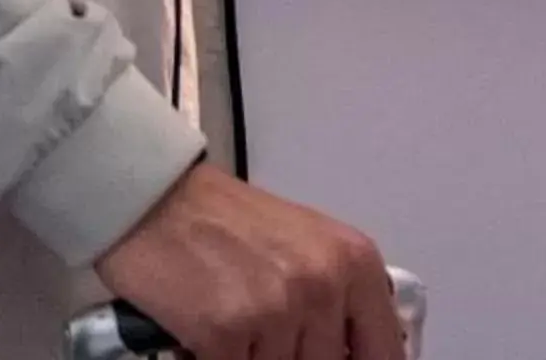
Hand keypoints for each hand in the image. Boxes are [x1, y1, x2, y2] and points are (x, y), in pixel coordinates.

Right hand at [94, 161, 403, 359]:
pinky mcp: (227, 333)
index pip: (386, 350)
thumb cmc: (230, 221)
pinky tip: (209, 341)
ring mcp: (277, 311)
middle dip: (298, 358)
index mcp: (356, 262)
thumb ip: (342, 297)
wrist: (159, 201)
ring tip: (242, 332)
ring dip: (258, 358)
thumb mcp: (311, 246)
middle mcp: (324, 286)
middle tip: (269, 336)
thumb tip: (355, 350)